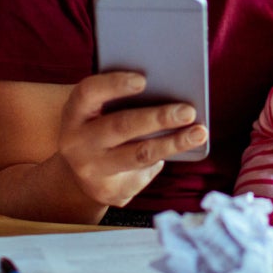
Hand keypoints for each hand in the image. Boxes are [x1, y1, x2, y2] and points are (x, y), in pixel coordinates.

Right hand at [57, 71, 207, 207]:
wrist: (81, 171)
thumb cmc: (101, 126)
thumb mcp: (100, 111)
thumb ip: (122, 99)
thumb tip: (169, 88)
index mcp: (73, 113)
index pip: (88, 93)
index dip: (114, 84)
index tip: (143, 79)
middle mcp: (76, 143)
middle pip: (120, 126)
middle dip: (158, 118)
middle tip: (188, 111)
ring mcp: (91, 171)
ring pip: (139, 155)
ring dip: (173, 143)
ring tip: (199, 132)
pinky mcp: (109, 192)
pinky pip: (144, 174)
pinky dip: (165, 157)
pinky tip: (182, 147)